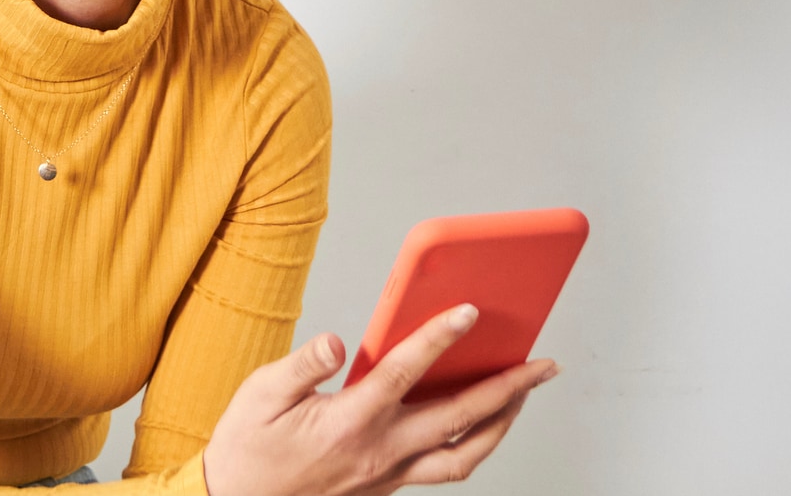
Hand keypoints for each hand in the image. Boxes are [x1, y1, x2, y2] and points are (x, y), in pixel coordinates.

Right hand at [202, 306, 557, 495]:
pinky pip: (445, 469)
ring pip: (465, 455)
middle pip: (460, 418)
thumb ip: (302, 365)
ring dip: (503, 424)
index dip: (439, 338)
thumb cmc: (247, 449)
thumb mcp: (259, 395)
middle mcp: (379, 452)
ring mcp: (388, 475)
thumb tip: (338, 342)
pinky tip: (477, 423)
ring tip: (524, 395)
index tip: (469, 312)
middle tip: (543, 364)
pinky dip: (472, 444)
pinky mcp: (386, 487)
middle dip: (509, 389)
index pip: (406, 373)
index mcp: (350, 422)